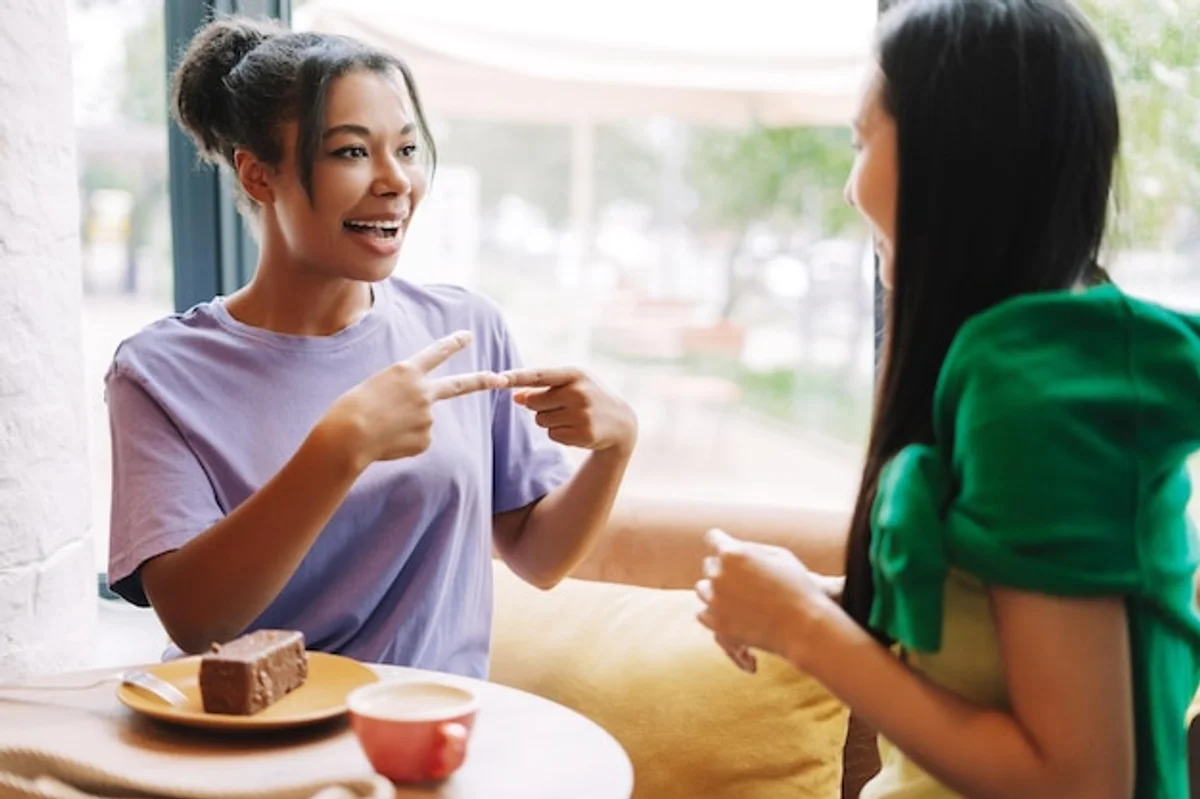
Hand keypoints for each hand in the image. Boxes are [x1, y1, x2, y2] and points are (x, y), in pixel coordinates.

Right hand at [327, 331, 506, 463]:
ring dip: (405, 425)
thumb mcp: (376, 386)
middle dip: (481, 381)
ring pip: (422, 421)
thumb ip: (404, 393)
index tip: (468, 336)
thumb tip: (424, 415)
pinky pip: (418, 440)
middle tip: (500, 379)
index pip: (436, 353)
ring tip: (382, 428)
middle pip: (459, 385)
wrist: (348, 437)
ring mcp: (428, 416)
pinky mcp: (426, 439)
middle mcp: (423, 391)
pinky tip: (388, 441)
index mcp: (406, 371)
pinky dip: (403, 442)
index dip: (453, 344)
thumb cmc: (351, 410)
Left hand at [501, 367, 636, 454]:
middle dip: (538, 406)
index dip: (517, 377)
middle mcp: (578, 392)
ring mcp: (582, 414)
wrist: (621, 423)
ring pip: (540, 420)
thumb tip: (515, 397)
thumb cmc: (588, 398)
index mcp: (575, 374)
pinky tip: (576, 429)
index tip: (498, 378)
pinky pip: (552, 434)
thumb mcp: (570, 386)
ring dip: (549, 421)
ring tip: (572, 417)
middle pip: (534, 402)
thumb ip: (542, 389)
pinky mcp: (582, 434)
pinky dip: (559, 433)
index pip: (539, 375)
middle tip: (560, 406)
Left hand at [695, 529, 838, 672]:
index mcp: (732, 553)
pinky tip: (733, 613)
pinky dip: (715, 613)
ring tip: (740, 598)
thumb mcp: (779, 555)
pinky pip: (703, 613)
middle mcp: (718, 574)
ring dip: (717, 590)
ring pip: (703, 589)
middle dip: (724, 569)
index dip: (722, 542)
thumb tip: (731, 546)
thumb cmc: (797, 587)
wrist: (804, 627)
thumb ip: (750, 548)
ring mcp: (715, 600)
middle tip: (746, 580)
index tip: (728, 549)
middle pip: (709, 565)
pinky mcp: (716, 623)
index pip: (712, 538)